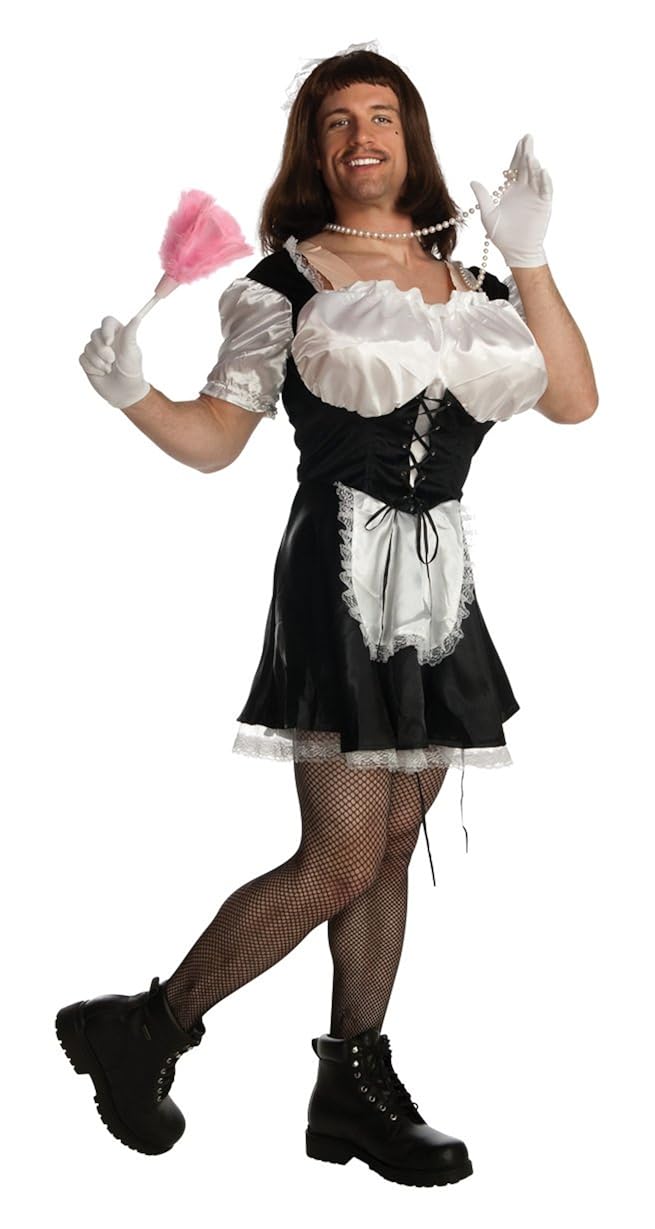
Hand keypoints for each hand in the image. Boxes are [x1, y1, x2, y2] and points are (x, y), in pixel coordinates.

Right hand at [79, 315, 150, 408]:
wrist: (124, 392)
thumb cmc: (131, 371)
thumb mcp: (132, 352)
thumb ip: (131, 334)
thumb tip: (137, 317)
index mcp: (118, 333)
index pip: (107, 321)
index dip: (106, 330)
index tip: (109, 342)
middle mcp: (105, 339)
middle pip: (94, 334)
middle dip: (102, 350)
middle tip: (112, 361)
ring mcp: (95, 350)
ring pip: (87, 347)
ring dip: (99, 362)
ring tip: (109, 369)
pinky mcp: (87, 361)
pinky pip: (83, 359)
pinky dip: (93, 368)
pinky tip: (102, 374)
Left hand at [470, 133, 552, 267]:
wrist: (515, 252)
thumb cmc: (501, 236)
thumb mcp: (488, 214)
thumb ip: (482, 197)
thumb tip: (472, 181)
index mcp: (511, 190)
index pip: (515, 167)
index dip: (518, 154)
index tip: (520, 141)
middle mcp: (524, 190)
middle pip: (526, 167)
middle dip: (527, 152)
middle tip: (528, 138)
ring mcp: (535, 196)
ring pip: (536, 176)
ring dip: (534, 166)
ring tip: (530, 156)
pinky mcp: (544, 205)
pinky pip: (546, 190)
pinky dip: (545, 181)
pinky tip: (542, 172)